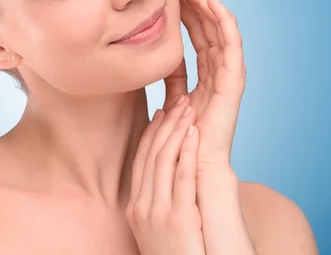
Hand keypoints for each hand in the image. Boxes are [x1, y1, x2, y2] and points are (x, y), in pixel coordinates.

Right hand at [126, 95, 205, 254]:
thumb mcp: (159, 228)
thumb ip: (161, 202)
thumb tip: (167, 178)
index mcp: (136, 208)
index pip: (141, 160)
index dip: (152, 133)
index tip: (162, 112)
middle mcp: (142, 208)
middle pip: (151, 155)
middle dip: (166, 125)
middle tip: (180, 101)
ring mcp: (157, 214)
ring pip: (163, 160)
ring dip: (177, 130)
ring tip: (190, 109)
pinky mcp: (178, 220)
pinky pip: (182, 178)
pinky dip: (187, 152)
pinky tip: (195, 133)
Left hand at [163, 0, 246, 172]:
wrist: (189, 164)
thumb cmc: (179, 135)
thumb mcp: (169, 96)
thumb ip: (167, 75)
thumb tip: (155, 56)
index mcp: (205, 72)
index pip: (195, 31)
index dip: (183, 8)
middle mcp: (218, 69)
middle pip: (206, 25)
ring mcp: (227, 73)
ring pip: (218, 28)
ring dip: (204, 2)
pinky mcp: (233, 80)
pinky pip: (231, 44)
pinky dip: (224, 20)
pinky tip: (212, 0)